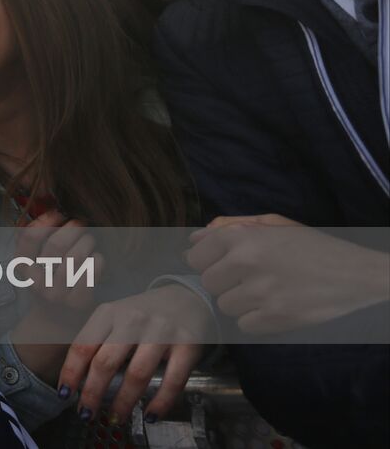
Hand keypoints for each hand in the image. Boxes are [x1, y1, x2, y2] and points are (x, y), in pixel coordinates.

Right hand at [14, 211, 101, 311]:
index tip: (59, 214)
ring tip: (89, 240)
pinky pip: (91, 272)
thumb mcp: (35, 258)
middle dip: (73, 229)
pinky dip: (97, 260)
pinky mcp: (77, 302)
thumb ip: (37, 235)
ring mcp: (57, 294)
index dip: (47, 220)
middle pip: (56, 245)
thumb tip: (53, 208)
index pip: (29, 236)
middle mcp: (36, 282)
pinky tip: (96, 258)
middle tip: (81, 224)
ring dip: (86, 242)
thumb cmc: (49, 276)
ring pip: (75, 257)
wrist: (57, 316)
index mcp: (22, 266)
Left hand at [59, 285, 210, 423]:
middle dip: (92, 393)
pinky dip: (160, 403)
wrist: (187, 297)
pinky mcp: (187, 345)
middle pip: (105, 363)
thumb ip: (98, 340)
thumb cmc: (144, 313)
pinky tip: (150, 415)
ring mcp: (161, 332)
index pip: (82, 346)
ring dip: (123, 402)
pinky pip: (172, 380)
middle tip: (86, 414)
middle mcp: (132, 320)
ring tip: (115, 418)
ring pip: (136, 374)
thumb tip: (78, 378)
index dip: (71, 373)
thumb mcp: (115, 316)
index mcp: (109, 313)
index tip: (64, 394)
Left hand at [186, 214, 389, 333]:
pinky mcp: (275, 319)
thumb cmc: (314, 247)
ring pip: (224, 305)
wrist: (357, 275)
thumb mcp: (275, 224)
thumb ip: (230, 227)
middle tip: (250, 278)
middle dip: (224, 282)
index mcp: (242, 237)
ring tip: (266, 292)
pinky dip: (256, 320)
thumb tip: (193, 239)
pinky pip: (244, 325)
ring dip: (240, 302)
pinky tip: (275, 307)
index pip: (195, 256)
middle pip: (208, 283)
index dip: (207, 262)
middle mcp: (245, 263)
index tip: (223, 264)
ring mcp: (259, 293)